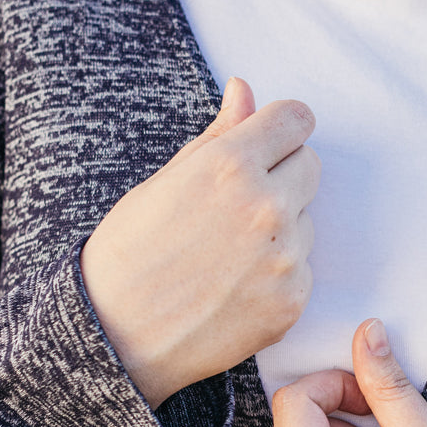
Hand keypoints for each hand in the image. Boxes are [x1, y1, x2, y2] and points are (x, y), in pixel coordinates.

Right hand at [81, 78, 317, 408]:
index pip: (296, 119)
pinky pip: (302, 268)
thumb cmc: (129, 254)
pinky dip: (278, 274)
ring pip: (305, 220)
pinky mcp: (293, 300)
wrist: (117, 336)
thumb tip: (245, 90)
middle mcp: (267, 207)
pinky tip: (235, 286)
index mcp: (232, 165)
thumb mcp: (164, 182)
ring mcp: (285, 257)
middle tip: (235, 206)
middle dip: (282, 175)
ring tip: (226, 254)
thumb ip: (217, 135)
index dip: (280, 129)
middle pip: (309, 166)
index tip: (268, 143)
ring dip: (280, 228)